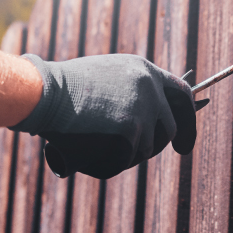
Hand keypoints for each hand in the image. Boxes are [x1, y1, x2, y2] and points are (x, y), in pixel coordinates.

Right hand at [9, 53, 197, 178]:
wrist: (44, 93)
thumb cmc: (63, 88)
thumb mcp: (106, 77)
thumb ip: (130, 91)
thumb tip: (147, 120)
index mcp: (145, 70)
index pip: (182, 94)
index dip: (188, 118)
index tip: (184, 140)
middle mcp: (150, 87)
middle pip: (170, 128)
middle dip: (161, 146)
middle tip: (143, 156)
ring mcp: (143, 108)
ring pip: (147, 148)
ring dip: (128, 154)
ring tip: (100, 146)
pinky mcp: (131, 129)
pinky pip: (128, 158)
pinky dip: (112, 162)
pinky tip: (92, 153)